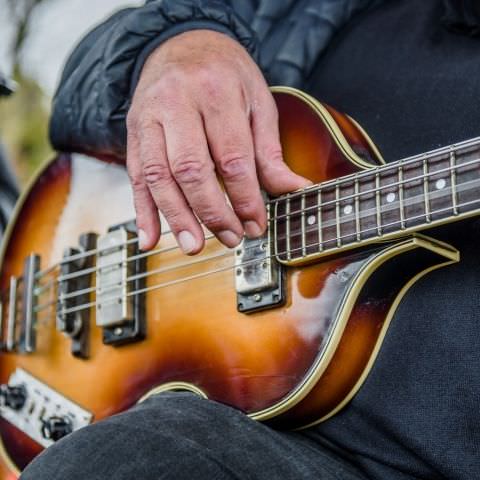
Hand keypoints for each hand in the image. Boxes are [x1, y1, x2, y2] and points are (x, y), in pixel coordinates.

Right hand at [127, 30, 309, 252]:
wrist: (181, 44)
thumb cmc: (224, 74)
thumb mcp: (257, 101)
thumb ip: (269, 150)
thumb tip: (294, 189)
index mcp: (215, 92)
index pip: (232, 157)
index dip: (245, 198)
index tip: (256, 225)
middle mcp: (176, 103)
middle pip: (190, 169)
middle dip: (211, 211)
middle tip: (230, 238)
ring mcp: (148, 118)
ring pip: (157, 176)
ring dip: (176, 217)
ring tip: (194, 246)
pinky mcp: (133, 134)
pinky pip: (135, 176)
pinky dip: (142, 211)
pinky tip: (151, 239)